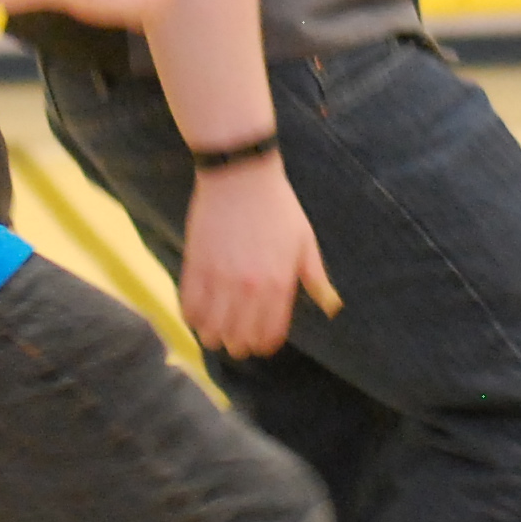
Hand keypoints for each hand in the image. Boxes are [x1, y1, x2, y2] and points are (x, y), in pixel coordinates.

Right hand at [177, 153, 336, 357]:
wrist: (241, 175)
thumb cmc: (278, 206)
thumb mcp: (305, 241)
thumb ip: (316, 278)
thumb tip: (331, 306)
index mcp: (281, 283)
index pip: (270, 335)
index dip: (264, 346)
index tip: (259, 343)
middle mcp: (251, 288)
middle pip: (239, 338)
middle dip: (238, 345)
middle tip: (236, 339)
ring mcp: (221, 278)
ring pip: (211, 329)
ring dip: (213, 336)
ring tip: (215, 330)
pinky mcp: (195, 266)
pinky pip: (189, 307)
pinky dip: (192, 317)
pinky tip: (198, 313)